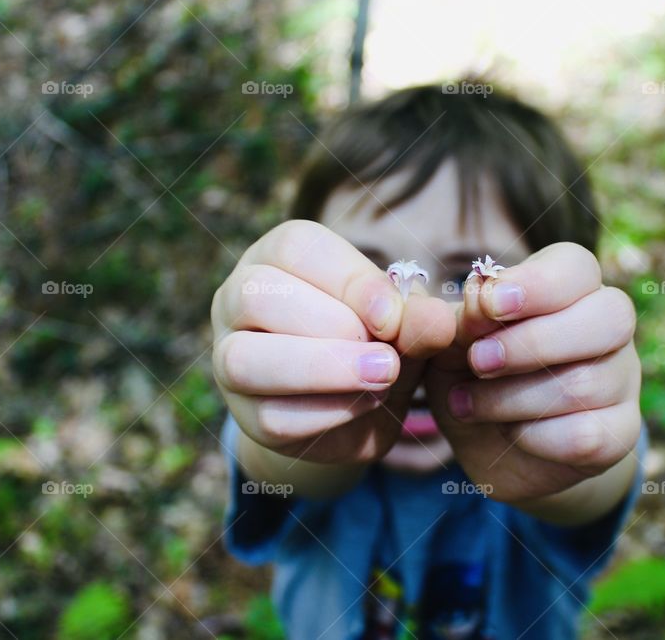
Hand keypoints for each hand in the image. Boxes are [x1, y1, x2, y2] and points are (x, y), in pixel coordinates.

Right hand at [211, 220, 454, 464]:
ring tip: (381, 377)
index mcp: (277, 257)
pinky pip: (271, 416)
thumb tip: (435, 318)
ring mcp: (229, 359)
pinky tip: (366, 406)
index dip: (349, 280)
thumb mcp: (404, 323)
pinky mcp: (246, 416)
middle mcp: (238, 300)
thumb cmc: (378, 341)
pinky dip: (328, 413)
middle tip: (388, 354)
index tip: (394, 317)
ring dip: (322, 369)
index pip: (295, 247)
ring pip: (245, 359)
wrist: (362, 410)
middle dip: (332, 325)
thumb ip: (417, 317)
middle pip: (256, 295)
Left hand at [425, 242, 641, 502]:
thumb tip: (482, 295)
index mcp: (572, 287)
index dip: (537, 284)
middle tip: (477, 361)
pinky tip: (506, 432)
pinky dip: (532, 436)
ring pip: (584, 383)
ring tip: (465, 402)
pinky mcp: (620, 432)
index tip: (491, 304)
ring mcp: (622, 380)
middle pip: (608, 318)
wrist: (487, 442)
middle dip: (533, 342)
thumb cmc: (474, 372)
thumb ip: (469, 316)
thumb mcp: (457, 340)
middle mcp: (610, 327)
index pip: (577, 267)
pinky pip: (586, 436)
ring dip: (511, 397)